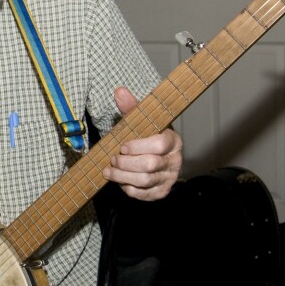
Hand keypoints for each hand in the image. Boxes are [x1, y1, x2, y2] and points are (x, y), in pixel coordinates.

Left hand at [102, 86, 182, 200]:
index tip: (123, 146)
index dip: (137, 146)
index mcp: (173, 141)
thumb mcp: (142, 120)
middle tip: (113, 159)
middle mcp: (175, 161)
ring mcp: (169, 178)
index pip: (159, 145)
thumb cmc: (147, 136)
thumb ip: (131, 107)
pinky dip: (128, 188)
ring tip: (109, 170)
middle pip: (150, 165)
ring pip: (145, 181)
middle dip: (126, 163)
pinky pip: (143, 194)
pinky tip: (120, 180)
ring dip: (122, 176)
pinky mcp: (161, 192)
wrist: (156, 155)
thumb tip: (119, 91)